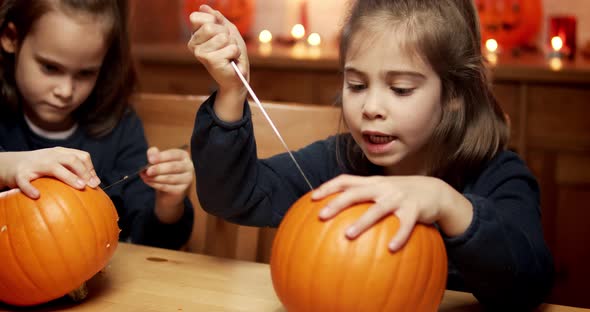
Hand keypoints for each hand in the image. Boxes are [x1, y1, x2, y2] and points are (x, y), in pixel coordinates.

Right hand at [0, 147, 99, 198]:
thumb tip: (97, 183)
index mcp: (60, 153)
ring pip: (53, 167)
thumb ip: (75, 171)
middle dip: (84, 171)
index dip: (90, 169)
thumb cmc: (40, 168)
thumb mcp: (58, 164)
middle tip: (90, 185)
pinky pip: (25, 181)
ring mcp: (35, 164)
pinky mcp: (20, 174)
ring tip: (80, 186)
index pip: (81, 156)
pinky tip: (37, 196)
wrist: (10, 164)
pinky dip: (30, 188)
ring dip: (68, 176)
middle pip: (71, 159)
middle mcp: (49, 156)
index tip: (95, 183)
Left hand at [140, 146, 193, 222]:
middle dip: (159, 168)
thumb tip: (151, 152)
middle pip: (173, 167)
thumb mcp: (160, 160)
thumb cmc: (164, 170)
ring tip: (145, 176)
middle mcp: (188, 167)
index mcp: (183, 156)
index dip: (162, 156)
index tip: (150, 159)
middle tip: (148, 171)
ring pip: (170, 178)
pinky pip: (167, 187)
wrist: (168, 188)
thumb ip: (155, 154)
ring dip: (156, 178)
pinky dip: (156, 184)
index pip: (173, 155)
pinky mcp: (181, 190)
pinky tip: (149, 182)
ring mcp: (186, 179)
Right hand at [187, 4, 248, 95]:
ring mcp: (200, 53)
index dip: (214, 21)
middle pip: (211, 26)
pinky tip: (231, 61)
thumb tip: (203, 7)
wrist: (238, 75)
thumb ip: (217, 18)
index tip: (220, 33)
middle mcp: (193, 44)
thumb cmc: (233, 53)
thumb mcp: (227, 30)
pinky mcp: (210, 61)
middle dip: (226, 34)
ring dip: (232, 44)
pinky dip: (236, 53)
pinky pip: (231, 48)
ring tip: (230, 54)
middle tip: (227, 46)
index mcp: (195, 35)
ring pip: (223, 37)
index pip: (197, 16)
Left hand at [311, 174, 472, 251]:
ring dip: (363, 222)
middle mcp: (383, 187)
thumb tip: (336, 221)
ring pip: (378, 209)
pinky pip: (406, 224)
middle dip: (337, 203)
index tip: (312, 198)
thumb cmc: (401, 195)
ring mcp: (399, 197)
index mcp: (372, 183)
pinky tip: (391, 249)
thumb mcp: (382, 192)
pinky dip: (399, 235)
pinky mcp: (415, 209)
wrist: (435, 191)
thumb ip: (362, 199)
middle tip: (321, 216)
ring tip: (348, 235)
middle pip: (356, 192)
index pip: (346, 180)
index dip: (328, 186)